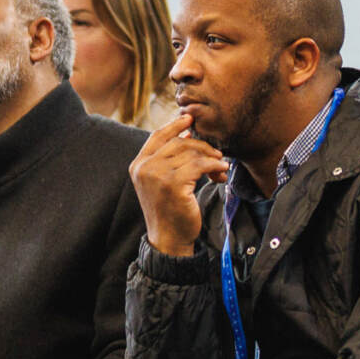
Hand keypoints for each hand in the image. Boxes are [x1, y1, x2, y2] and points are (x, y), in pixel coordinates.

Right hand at [129, 113, 227, 256]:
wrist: (168, 239)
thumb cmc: (169, 212)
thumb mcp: (161, 182)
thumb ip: (167, 160)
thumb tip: (187, 134)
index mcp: (138, 165)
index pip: (157, 136)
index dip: (174, 125)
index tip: (190, 119)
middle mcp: (144, 168)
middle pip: (178, 143)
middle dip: (201, 146)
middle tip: (217, 154)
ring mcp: (157, 175)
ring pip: (190, 153)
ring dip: (211, 157)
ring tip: (221, 166)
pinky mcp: (173, 184)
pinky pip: (199, 165)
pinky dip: (214, 165)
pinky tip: (221, 171)